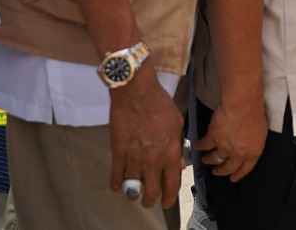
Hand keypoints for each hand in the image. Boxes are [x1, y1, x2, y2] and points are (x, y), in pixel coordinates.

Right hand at [107, 75, 182, 207]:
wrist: (137, 93)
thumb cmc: (160, 104)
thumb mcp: (177, 125)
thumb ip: (178, 147)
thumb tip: (179, 164)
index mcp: (171, 154)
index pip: (172, 185)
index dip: (169, 198)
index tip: (167, 203)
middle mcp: (153, 161)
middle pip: (152, 192)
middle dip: (151, 200)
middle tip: (149, 201)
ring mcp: (134, 159)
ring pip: (133, 189)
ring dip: (134, 194)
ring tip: (134, 195)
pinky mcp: (118, 154)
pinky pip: (116, 177)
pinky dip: (117, 184)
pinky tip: (117, 186)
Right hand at [193, 98, 267, 182]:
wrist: (243, 105)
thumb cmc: (255, 114)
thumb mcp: (261, 132)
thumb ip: (255, 142)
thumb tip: (249, 144)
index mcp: (252, 153)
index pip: (245, 169)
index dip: (238, 175)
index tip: (233, 178)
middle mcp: (238, 154)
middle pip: (228, 168)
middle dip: (221, 171)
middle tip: (217, 172)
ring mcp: (224, 147)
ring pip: (214, 159)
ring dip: (209, 160)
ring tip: (206, 159)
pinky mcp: (213, 138)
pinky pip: (204, 145)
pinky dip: (199, 146)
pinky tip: (197, 146)